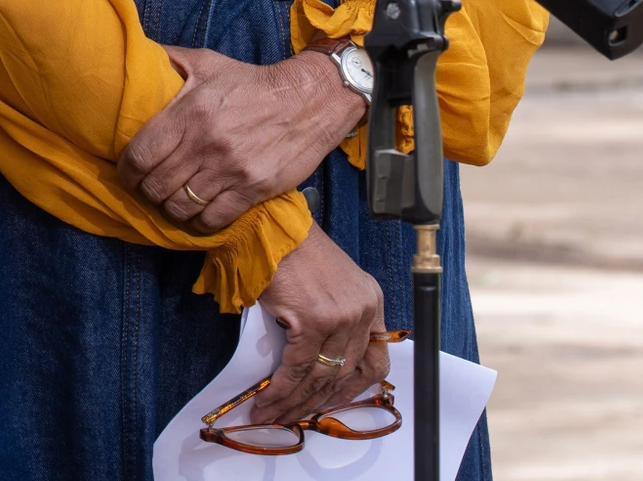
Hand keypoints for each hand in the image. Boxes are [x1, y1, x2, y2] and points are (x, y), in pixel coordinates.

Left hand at [119, 45, 365, 232]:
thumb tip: (136, 55)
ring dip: (171, 209)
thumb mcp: (207, 62)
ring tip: (172, 201)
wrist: (308, 100)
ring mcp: (230, 169)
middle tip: (150, 188)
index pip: (140, 155)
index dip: (126, 172)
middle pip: (157, 186)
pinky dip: (199, 222)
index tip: (127, 175)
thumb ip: (169, 60)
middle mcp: (205, 144)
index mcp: (189, 112)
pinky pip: (213, 219)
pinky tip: (198, 213)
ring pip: (181, 207)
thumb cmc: (251, 82)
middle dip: (147, 191)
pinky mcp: (252, 189)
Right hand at [250, 226, 389, 426]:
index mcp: (371, 300)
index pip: (376, 360)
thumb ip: (334, 318)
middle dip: (315, 403)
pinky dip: (280, 390)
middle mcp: (363, 310)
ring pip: (320, 376)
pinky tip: (266, 401)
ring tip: (272, 416)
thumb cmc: (291, 250)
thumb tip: (315, 363)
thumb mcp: (329, 284)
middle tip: (292, 417)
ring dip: (293, 403)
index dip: (354, 388)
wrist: (269, 225)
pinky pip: (297, 368)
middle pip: (344, 373)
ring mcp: (341, 316)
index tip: (331, 403)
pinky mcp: (314, 320)